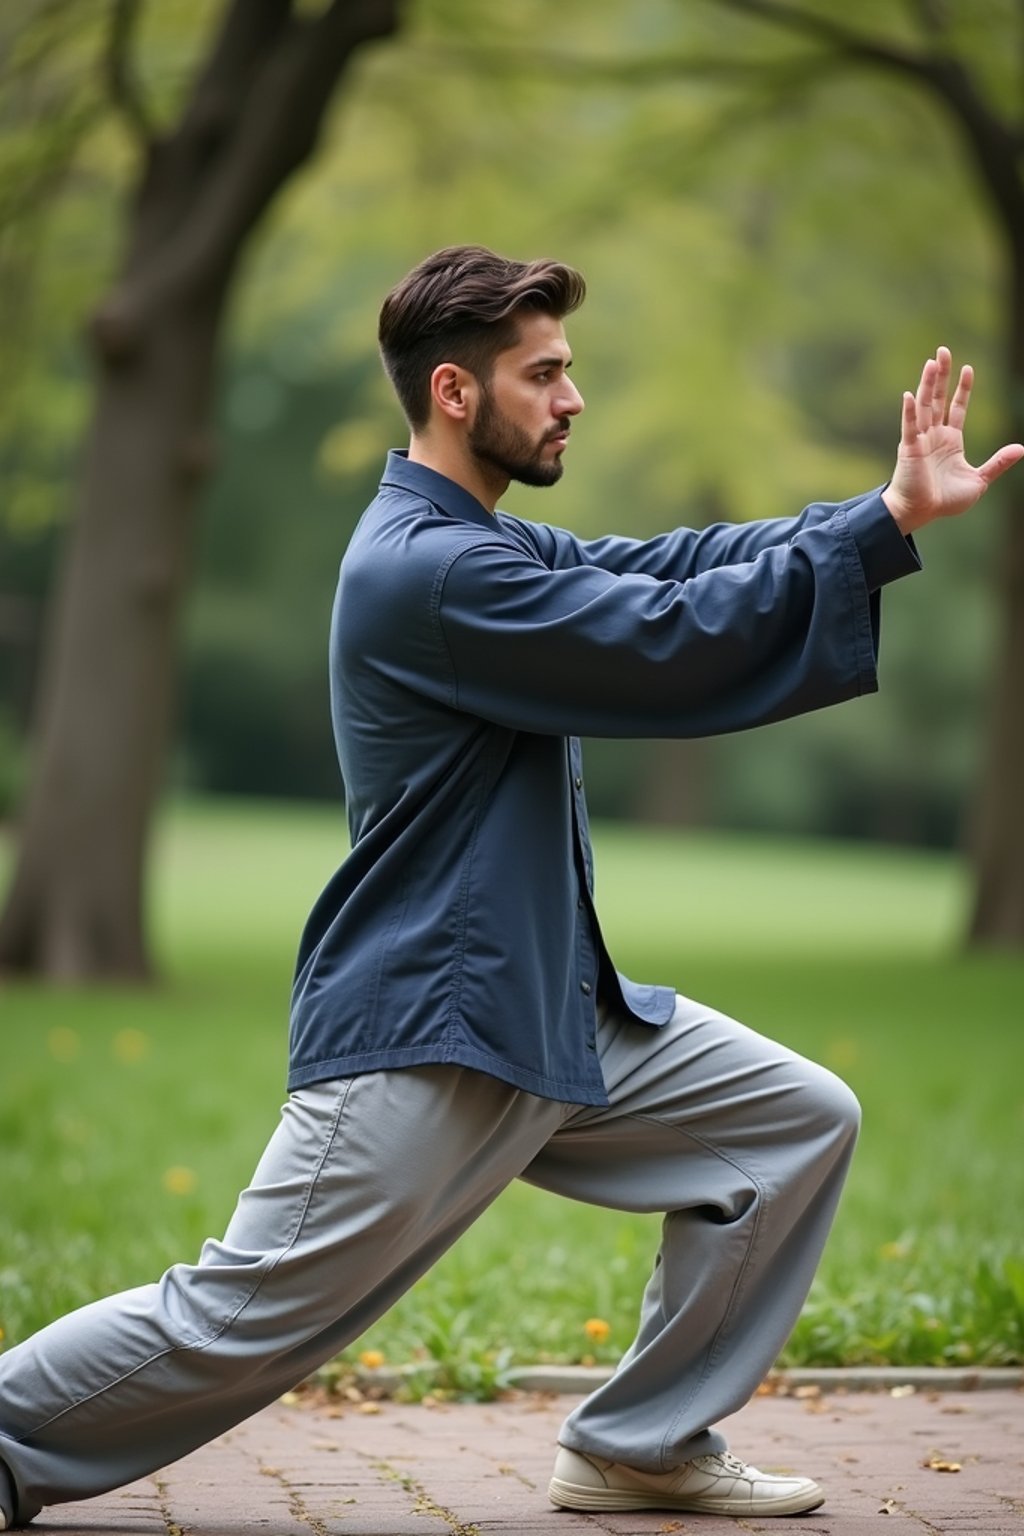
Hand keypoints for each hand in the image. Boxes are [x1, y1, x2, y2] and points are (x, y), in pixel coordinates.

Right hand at [881, 346, 1023, 534]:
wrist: (921, 514)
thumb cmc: (944, 501)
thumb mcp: (979, 481)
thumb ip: (998, 463)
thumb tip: (1021, 448)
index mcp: (950, 441)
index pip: (956, 407)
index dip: (962, 388)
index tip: (968, 368)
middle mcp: (934, 435)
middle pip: (938, 398)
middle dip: (941, 375)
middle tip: (943, 351)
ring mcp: (920, 440)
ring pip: (924, 406)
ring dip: (927, 384)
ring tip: (931, 362)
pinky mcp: (909, 449)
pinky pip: (909, 427)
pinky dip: (909, 412)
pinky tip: (910, 395)